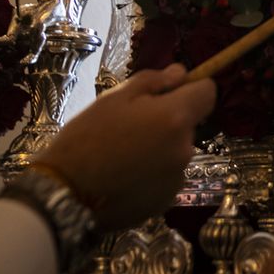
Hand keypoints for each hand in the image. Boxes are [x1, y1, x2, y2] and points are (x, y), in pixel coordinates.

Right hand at [34, 64, 214, 229]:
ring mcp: (177, 178)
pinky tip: (123, 176)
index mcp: (175, 118)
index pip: (207, 93)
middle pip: (187, 124)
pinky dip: (151, 173)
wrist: (66, 193)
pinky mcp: (166, 200)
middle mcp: (185, 148)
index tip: (169, 92)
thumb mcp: (115, 98)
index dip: (191, 88)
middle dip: (167, 120)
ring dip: (159, 148)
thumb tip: (181, 73)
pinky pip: (166, 176)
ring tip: (122, 155)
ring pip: (175, 151)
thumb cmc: (86, 137)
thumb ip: (154, 81)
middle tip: (129, 126)